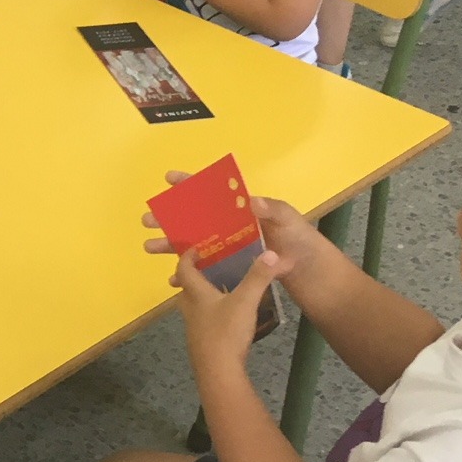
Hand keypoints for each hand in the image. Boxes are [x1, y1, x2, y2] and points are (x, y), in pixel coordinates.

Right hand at [144, 179, 324, 269]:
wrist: (314, 276)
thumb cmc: (303, 243)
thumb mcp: (291, 221)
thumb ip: (272, 210)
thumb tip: (249, 200)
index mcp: (243, 211)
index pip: (214, 193)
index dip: (191, 184)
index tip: (169, 180)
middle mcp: (232, 228)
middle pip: (194, 219)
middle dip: (169, 218)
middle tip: (147, 221)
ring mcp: (231, 249)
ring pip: (193, 244)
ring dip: (170, 245)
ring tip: (149, 248)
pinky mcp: (232, 270)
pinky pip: (203, 270)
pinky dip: (187, 275)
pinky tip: (173, 281)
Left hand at [173, 247, 284, 377]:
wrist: (217, 373)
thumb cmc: (227, 333)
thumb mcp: (246, 301)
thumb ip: (258, 277)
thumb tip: (271, 252)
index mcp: (197, 295)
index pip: (184, 270)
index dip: (186, 257)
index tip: (195, 248)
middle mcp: (190, 310)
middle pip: (185, 289)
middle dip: (192, 277)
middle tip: (206, 268)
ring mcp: (194, 329)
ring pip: (193, 307)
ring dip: (202, 297)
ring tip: (219, 290)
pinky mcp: (202, 344)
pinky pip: (203, 323)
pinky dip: (211, 314)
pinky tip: (226, 318)